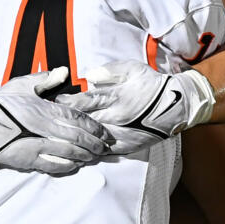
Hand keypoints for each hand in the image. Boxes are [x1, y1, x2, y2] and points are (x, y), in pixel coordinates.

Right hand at [0, 67, 114, 173]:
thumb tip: (64, 71)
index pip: (78, 119)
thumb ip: (45, 80)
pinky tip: (75, 165)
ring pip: (70, 153)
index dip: (94, 127)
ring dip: (85, 156)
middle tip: (105, 147)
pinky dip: (68, 165)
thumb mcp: (21, 85)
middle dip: (95, 143)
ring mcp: (38, 146)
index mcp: (45, 110)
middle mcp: (45, 128)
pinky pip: (55, 165)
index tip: (105, 132)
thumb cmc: (0, 104)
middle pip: (78, 138)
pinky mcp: (29, 160)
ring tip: (93, 157)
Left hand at [54, 61, 214, 152]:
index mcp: (115, 97)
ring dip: (75, 141)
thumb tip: (89, 77)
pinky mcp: (128, 145)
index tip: (52, 103)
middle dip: (65, 123)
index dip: (67, 104)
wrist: (177, 104)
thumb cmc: (151, 84)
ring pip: (92, 140)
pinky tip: (77, 154)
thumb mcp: (132, 69)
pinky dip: (91, 153)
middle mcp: (116, 117)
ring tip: (57, 141)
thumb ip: (109, 72)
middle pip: (84, 123)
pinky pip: (105, 152)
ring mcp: (122, 134)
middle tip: (47, 123)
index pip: (84, 102)